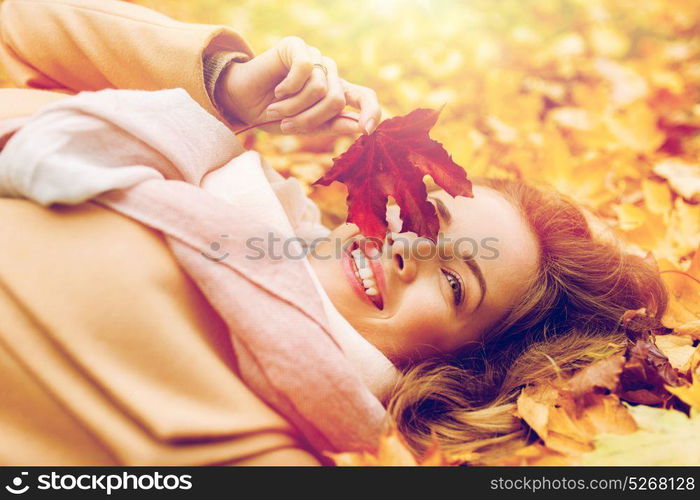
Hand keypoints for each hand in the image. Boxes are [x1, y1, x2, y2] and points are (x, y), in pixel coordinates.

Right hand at [217, 36, 380, 134]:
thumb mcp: (304, 128)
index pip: (365, 97)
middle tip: (287, 126)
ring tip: (276, 109)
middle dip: (310, 119)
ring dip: (294, 107)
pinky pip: (304, 70)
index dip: (372, 111)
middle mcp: (329, 74)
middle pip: (336, 100)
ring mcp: (315, 59)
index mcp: (335, 93)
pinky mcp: (298, 47)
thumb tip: (359, 126)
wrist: (242, 102)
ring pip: (320, 89)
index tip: (367, 130)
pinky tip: (278, 90)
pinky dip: (289, 87)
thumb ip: (331, 125)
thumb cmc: (274, 116)